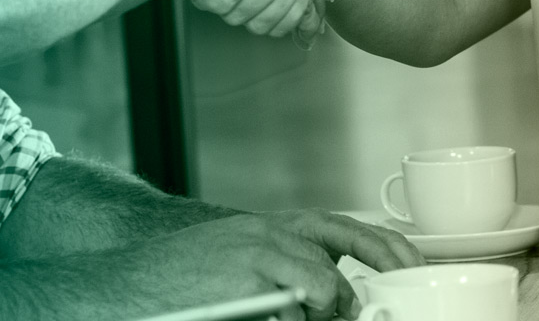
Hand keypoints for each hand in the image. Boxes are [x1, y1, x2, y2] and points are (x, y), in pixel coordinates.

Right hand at [103, 210, 422, 319]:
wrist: (126, 281)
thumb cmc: (185, 277)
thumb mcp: (245, 256)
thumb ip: (293, 267)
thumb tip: (342, 298)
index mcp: (279, 226)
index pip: (354, 232)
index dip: (391, 252)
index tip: (412, 272)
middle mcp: (273, 234)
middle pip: (338, 280)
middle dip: (342, 311)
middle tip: (330, 320)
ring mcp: (259, 256)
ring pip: (322, 296)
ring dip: (308, 320)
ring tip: (274, 318)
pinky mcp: (245, 282)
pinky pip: (290, 315)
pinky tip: (252, 318)